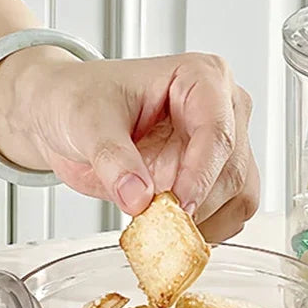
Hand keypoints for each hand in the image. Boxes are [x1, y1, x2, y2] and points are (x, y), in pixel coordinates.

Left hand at [0, 50, 258, 240]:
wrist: (67, 117)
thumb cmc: (81, 100)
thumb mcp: (85, 122)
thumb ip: (112, 159)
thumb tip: (138, 198)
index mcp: (201, 78)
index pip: (217, 131)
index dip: (200, 174)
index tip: (178, 207)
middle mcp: (225, 110)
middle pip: (233, 169)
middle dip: (196, 203)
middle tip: (155, 223)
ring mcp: (228, 146)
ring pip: (240, 196)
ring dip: (203, 220)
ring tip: (157, 223)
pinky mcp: (221, 178)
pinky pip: (232, 214)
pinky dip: (205, 230)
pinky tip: (170, 226)